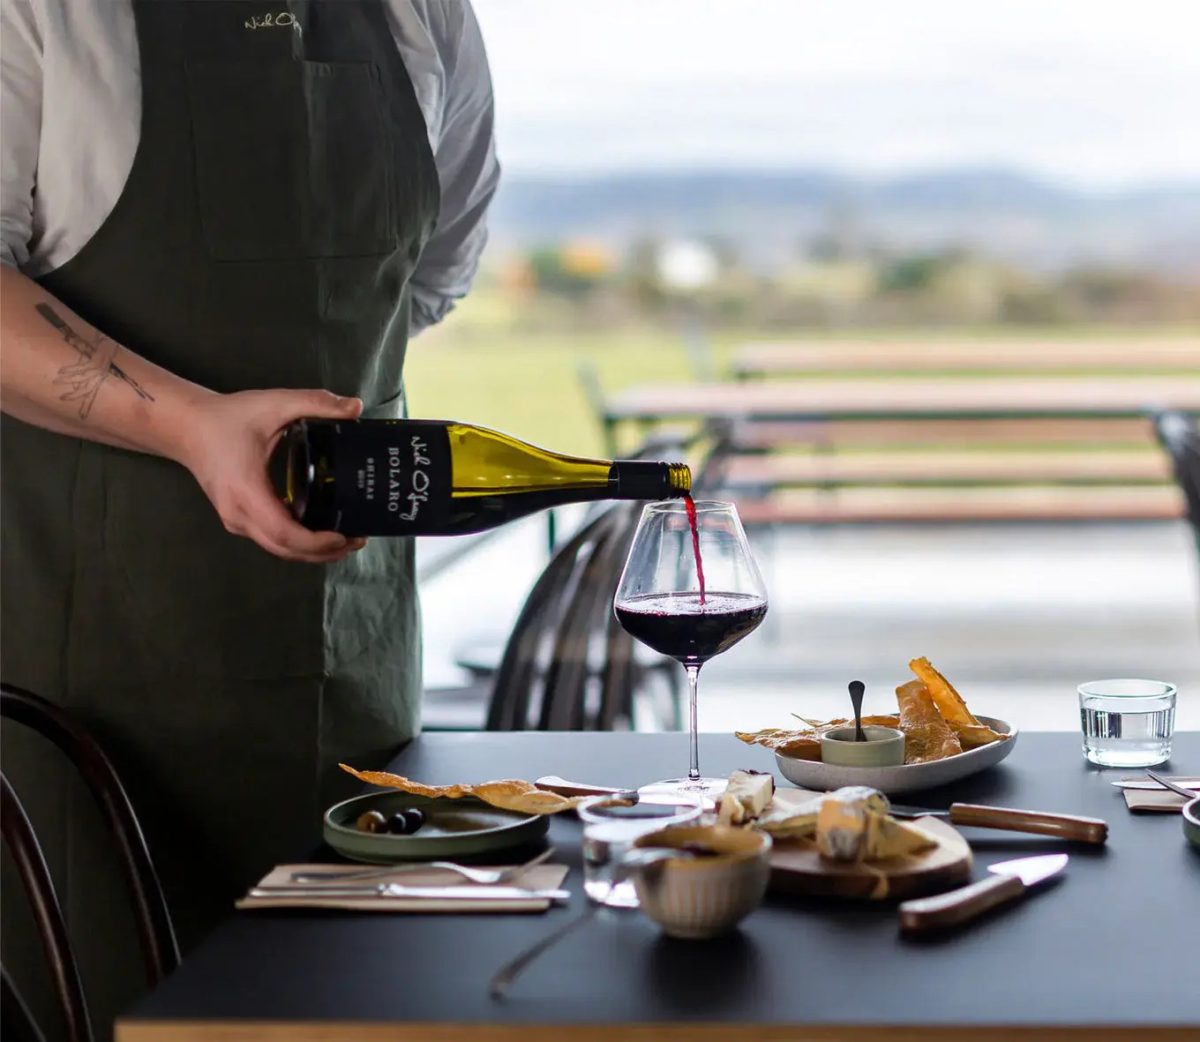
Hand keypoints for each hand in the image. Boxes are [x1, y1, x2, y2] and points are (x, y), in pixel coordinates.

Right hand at [177, 388, 366, 562]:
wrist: (185, 426)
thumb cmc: (226, 418)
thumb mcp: (273, 404)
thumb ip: (315, 402)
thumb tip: (356, 406)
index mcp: (246, 490)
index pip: (285, 533)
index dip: (317, 542)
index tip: (346, 536)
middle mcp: (238, 514)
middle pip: (285, 549)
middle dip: (324, 551)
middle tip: (358, 540)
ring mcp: (235, 520)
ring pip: (278, 549)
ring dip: (311, 551)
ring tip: (345, 539)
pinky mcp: (237, 519)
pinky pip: (271, 540)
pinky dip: (297, 543)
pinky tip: (319, 532)